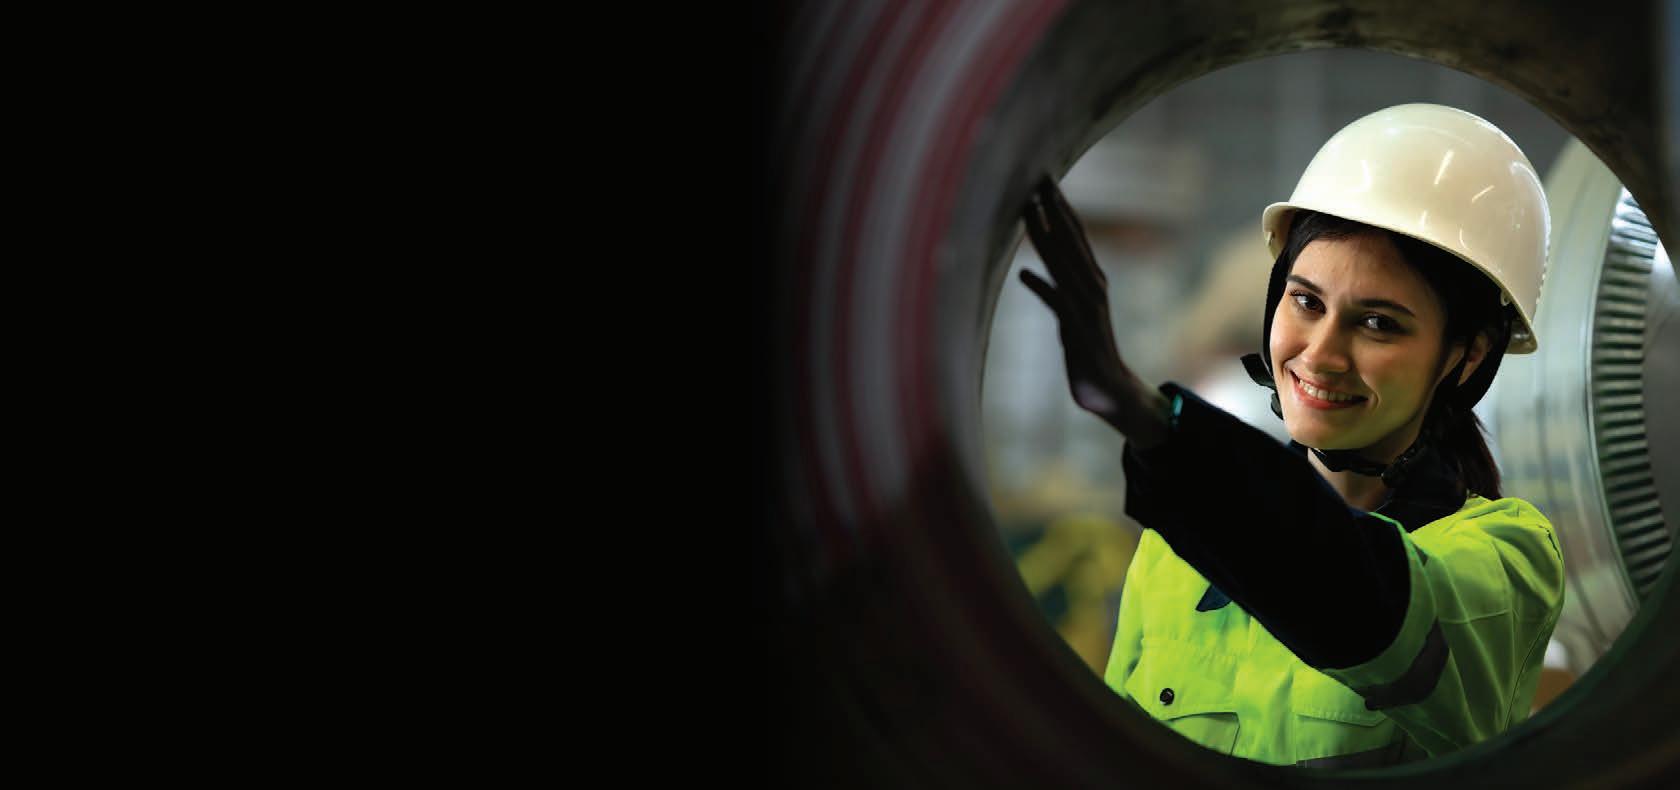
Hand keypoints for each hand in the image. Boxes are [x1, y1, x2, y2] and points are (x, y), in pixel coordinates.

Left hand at [1019, 175, 1168, 447]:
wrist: (1109, 389)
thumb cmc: (1085, 349)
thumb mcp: (1066, 314)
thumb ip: (1052, 289)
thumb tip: (1025, 271)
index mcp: (1091, 280)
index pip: (1074, 236)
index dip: (1059, 207)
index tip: (1043, 179)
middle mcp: (1092, 287)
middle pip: (1071, 241)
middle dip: (1054, 209)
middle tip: (1039, 178)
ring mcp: (1086, 307)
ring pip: (1063, 263)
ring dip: (1045, 236)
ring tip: (1029, 210)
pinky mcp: (1077, 331)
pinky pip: (1058, 304)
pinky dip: (1043, 288)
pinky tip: (1024, 274)